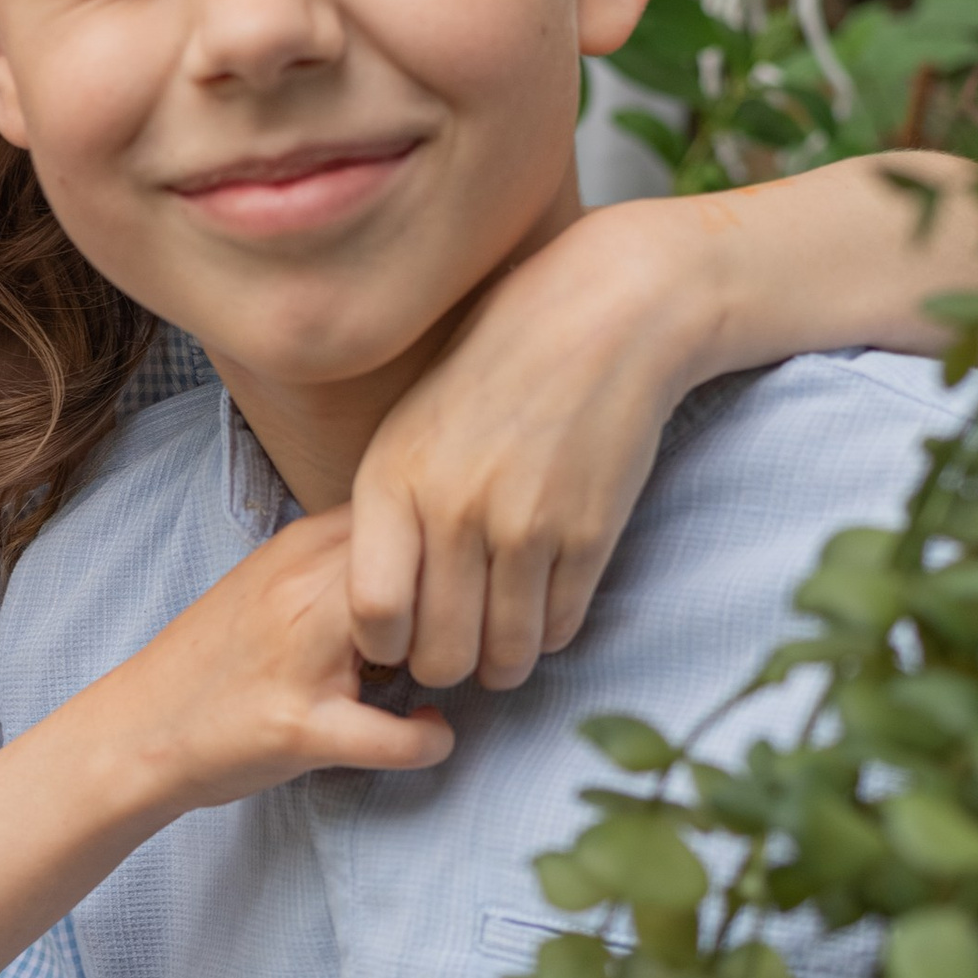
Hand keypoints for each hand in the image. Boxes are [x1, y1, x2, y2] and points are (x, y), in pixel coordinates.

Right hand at [104, 504, 453, 816]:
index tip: (474, 562)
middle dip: (471, 590)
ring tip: (459, 672)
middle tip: (482, 624)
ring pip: (420, 634)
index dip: (454, 532)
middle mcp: (302, 592)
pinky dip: (429, 741)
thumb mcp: (269, 580)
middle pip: (428, 561)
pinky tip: (428, 734)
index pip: (408, 508)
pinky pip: (397, 738)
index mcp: (297, 549)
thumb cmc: (213, 660)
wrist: (138, 729)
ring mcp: (303, 661)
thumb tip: (421, 532)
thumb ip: (337, 554)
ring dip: (457, 656)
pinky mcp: (303, 729)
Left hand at [348, 203, 704, 691]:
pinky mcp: (590, 534)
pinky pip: (562, 629)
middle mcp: (453, 511)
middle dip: (443, 666)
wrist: (605, 312)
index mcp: (394, 480)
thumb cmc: (496, 363)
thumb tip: (375, 594)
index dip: (383, 645)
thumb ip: (390, 505)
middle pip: (439, 654)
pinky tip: (541, 609)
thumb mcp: (411, 422)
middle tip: (452, 649)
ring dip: (500, 663)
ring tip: (497, 644)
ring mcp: (525, 527)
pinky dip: (549, 633)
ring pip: (506, 657)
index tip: (396, 639)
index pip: (372, 614)